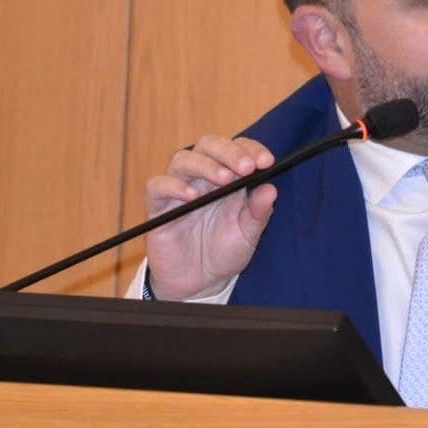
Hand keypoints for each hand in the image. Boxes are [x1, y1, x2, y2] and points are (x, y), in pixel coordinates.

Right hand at [143, 135, 276, 299]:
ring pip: (183, 159)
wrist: (200, 282)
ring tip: (225, 179)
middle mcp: (203, 177)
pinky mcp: (159, 207)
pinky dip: (173, 186)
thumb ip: (258, 212)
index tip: (267, 161)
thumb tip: (270, 189)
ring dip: (205, 164)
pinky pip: (157, 186)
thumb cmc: (225, 251)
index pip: (237, 148)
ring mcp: (179, 189)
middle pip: (209, 145)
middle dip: (229, 151)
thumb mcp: (248, 234)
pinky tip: (191, 196)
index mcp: (229, 177)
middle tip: (247, 167)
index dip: (251, 149)